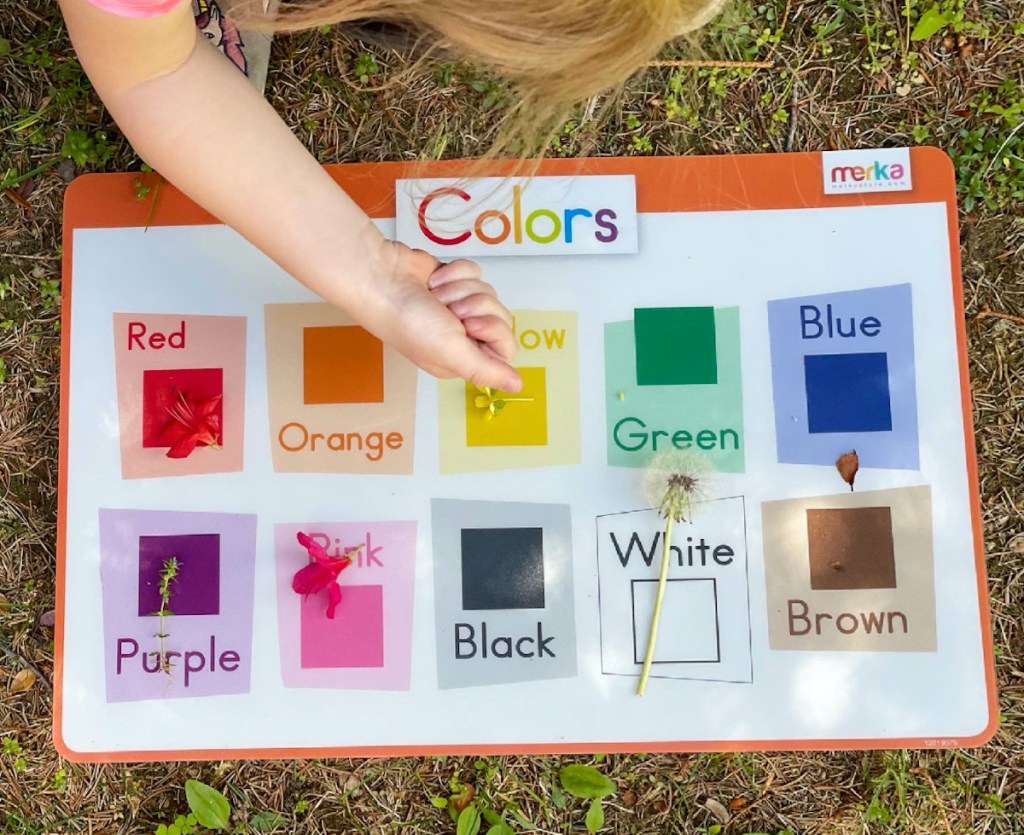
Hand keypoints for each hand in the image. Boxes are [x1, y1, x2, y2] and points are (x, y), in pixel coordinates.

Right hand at [357, 240, 522, 392]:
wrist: (383, 279)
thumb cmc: (411, 322)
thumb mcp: (451, 353)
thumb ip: (486, 370)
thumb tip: (517, 386)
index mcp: (464, 358)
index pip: (505, 347)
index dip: (493, 331)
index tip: (469, 326)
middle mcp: (463, 335)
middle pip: (500, 316)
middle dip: (475, 306)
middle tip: (449, 312)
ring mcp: (458, 306)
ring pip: (487, 292)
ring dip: (460, 290)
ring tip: (436, 297)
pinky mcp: (453, 281)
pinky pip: (474, 273)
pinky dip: (454, 274)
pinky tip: (433, 282)